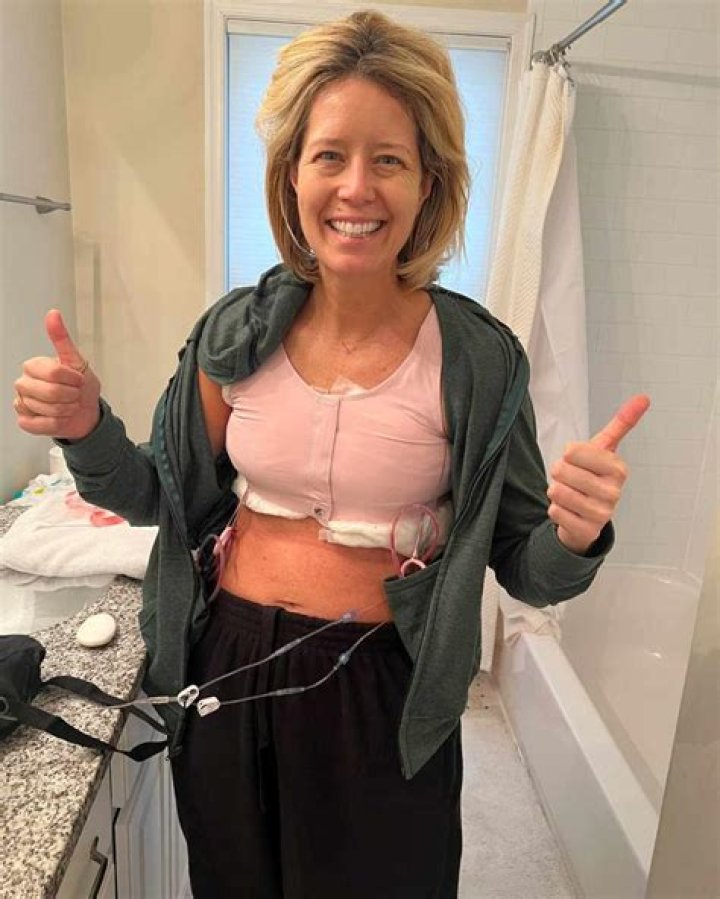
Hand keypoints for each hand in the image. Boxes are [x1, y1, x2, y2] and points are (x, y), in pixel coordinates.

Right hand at [13, 310, 101, 439]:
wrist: (86, 413)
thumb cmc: (81, 387)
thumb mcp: (77, 361)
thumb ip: (62, 339)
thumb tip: (53, 314)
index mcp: (34, 366)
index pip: (53, 372)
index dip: (72, 379)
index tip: (78, 380)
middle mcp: (24, 383)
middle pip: (50, 392)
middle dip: (71, 396)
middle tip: (74, 395)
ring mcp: (22, 403)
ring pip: (47, 409)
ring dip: (67, 410)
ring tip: (69, 405)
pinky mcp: (26, 421)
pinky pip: (41, 424)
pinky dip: (57, 423)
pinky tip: (60, 418)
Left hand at [546, 394, 650, 553]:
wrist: (589, 515)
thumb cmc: (593, 476)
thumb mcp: (605, 449)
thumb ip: (622, 424)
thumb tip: (644, 397)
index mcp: (618, 469)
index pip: (573, 450)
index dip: (568, 454)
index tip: (578, 460)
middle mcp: (613, 492)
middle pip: (560, 470)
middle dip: (559, 474)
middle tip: (572, 480)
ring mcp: (602, 515)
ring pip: (556, 491)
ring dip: (556, 492)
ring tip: (571, 494)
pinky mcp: (587, 532)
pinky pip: (554, 512)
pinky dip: (555, 510)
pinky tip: (569, 512)